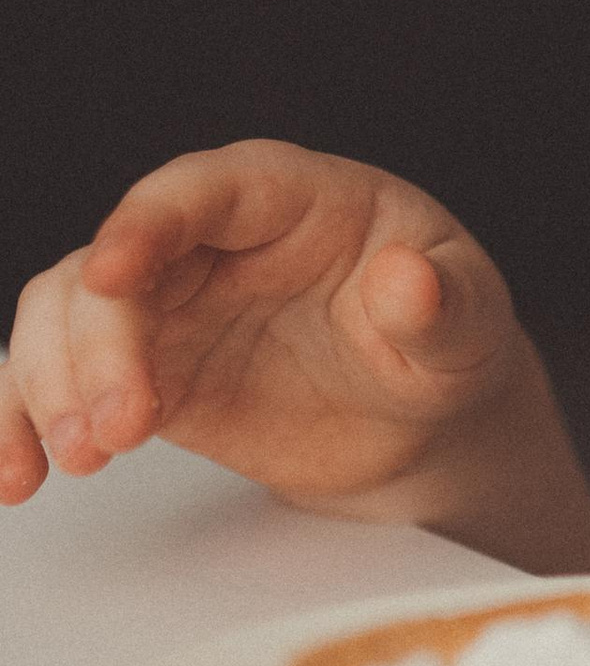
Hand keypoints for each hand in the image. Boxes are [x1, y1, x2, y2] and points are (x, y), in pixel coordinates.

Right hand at [0, 141, 538, 523]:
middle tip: (122, 430)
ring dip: (51, 387)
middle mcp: (207, 240)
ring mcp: (164, 305)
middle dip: (100, 346)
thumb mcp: (468, 321)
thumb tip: (409, 283)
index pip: (199, 190)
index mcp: (287, 196)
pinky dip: (19, 421)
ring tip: (84, 459)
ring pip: (63, 318)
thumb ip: (443, 303)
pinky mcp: (138, 370)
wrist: (417, 416)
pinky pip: (52, 379)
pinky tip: (16, 475)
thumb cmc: (442, 337)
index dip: (149, 222)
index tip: (113, 271)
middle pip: (113, 268)